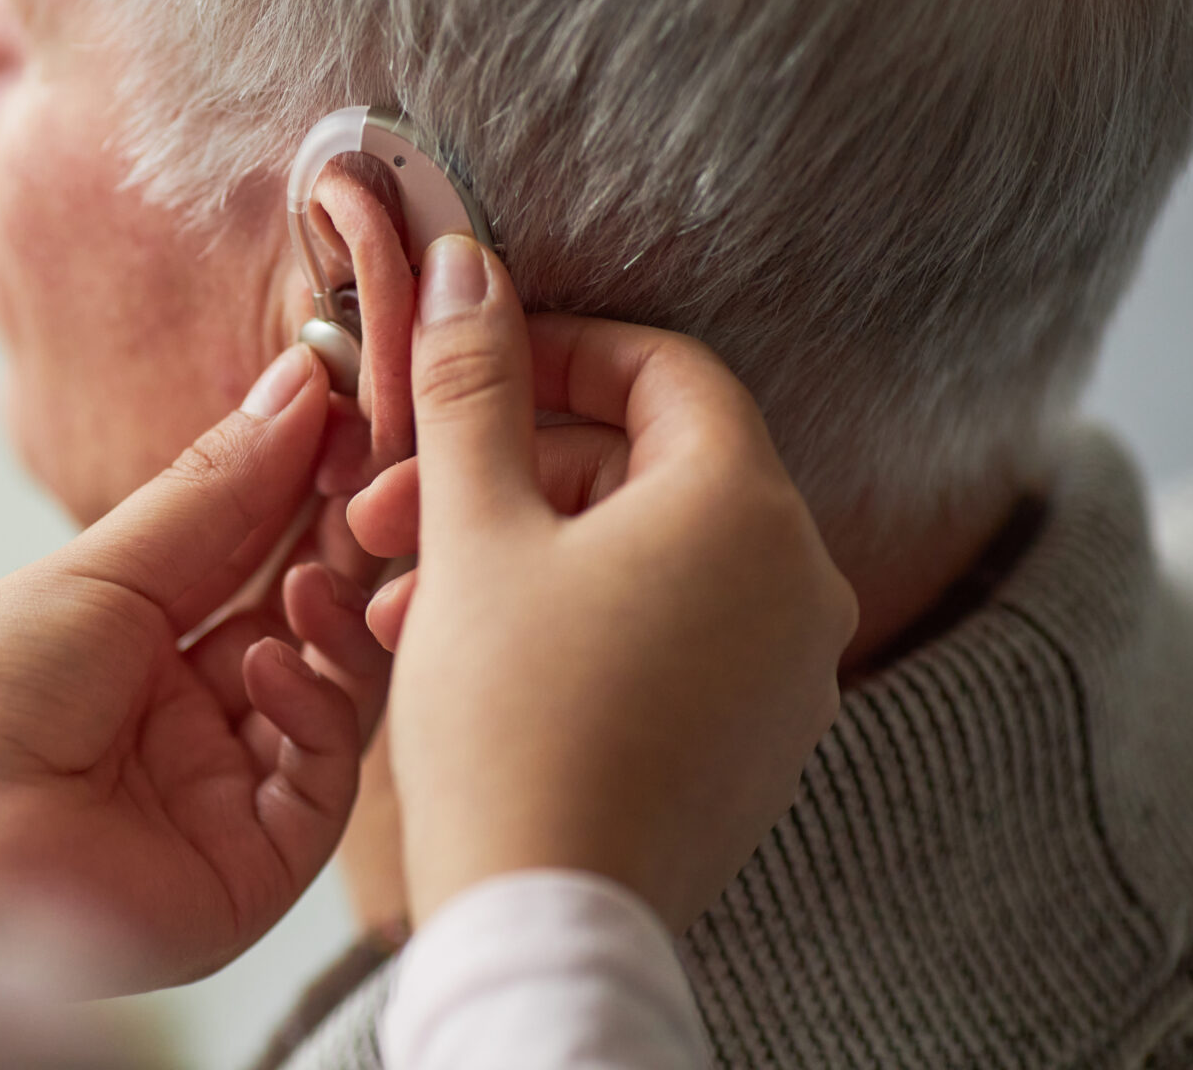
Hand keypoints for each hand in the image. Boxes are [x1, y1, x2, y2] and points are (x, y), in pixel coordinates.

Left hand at [0, 345, 388, 990]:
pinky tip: (269, 663)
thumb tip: (299, 385)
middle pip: (312, 626)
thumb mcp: (99, 573)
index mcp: (148, 648)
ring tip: (312, 581)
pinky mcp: (251, 870)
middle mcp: (197, 722)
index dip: (311, 494)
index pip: (263, 560)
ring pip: (338, 700)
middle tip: (371, 489)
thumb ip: (215, 491)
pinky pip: (321, 784)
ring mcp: (227, 797)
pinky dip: (315, 713)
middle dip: (344, 554)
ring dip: (337, 627)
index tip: (350, 422)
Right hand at [380, 235, 857, 932]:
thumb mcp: (472, 530)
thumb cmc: (511, 723)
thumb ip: (472, 386)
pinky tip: (473, 652)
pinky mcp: (757, 739)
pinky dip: (574, 617)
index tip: (469, 369)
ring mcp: (787, 669)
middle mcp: (796, 580)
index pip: (664, 369)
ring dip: (522, 552)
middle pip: (645, 467)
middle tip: (395, 511)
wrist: (547, 922)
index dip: (556, 351)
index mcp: (745, 506)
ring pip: (644, 556)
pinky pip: (668, 633)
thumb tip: (467, 270)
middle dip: (506, 473)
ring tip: (409, 599)